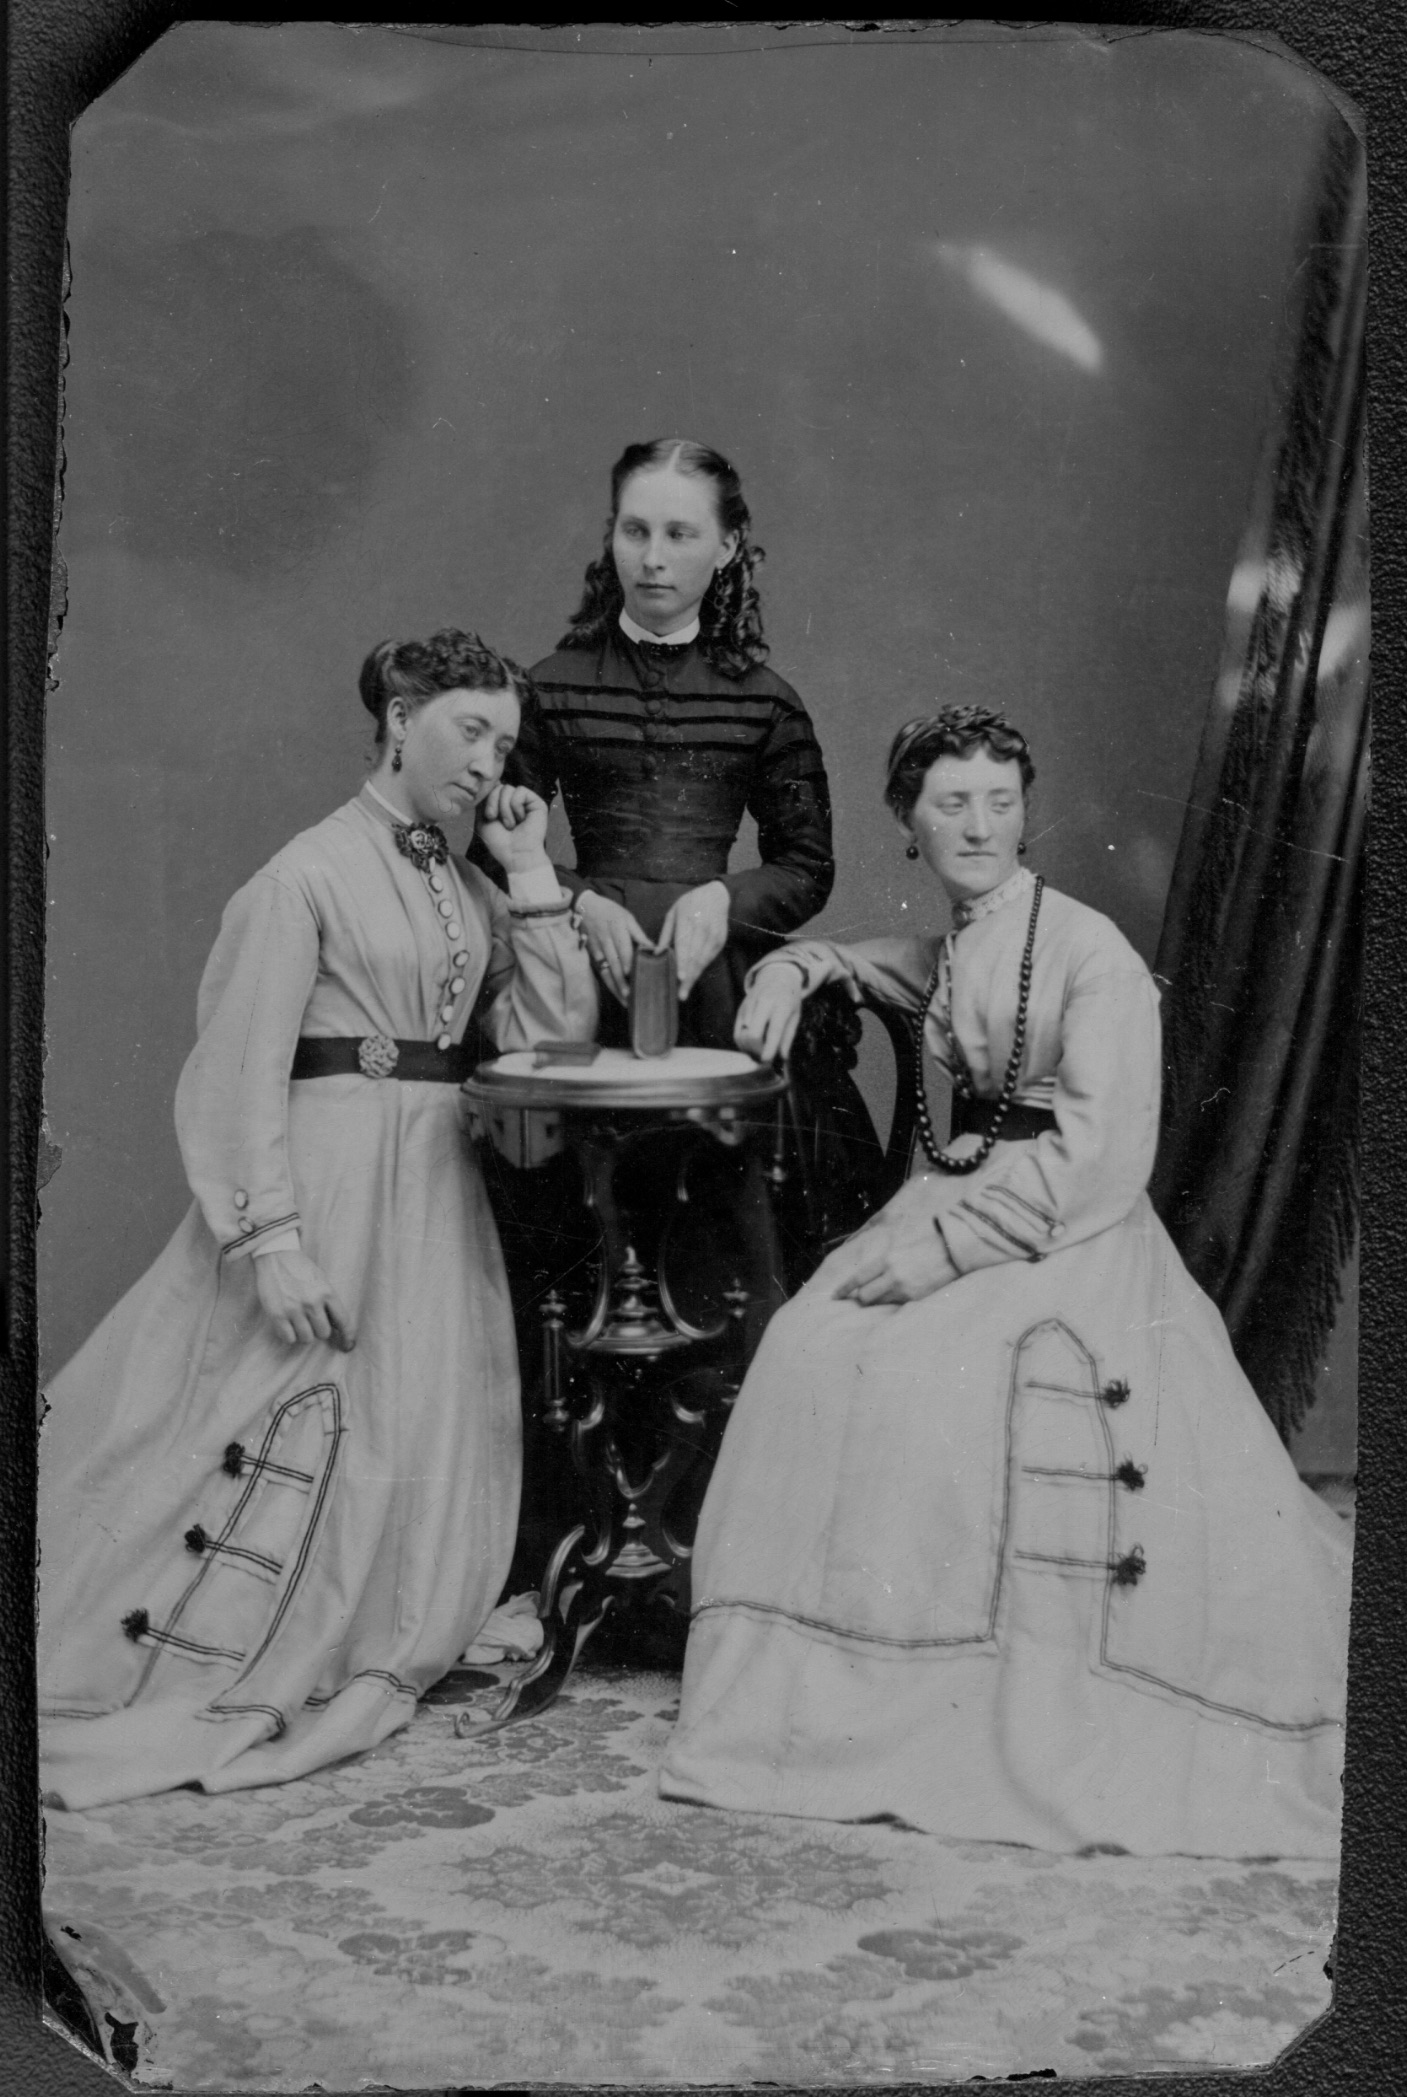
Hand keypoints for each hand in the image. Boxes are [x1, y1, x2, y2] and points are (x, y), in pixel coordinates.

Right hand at [254, 1251, 355, 1350]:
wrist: (276, 1255)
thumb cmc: (300, 1268)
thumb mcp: (321, 1280)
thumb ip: (329, 1301)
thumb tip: (337, 1327)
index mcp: (327, 1292)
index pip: (343, 1321)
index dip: (347, 1336)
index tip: (347, 1346)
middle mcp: (312, 1302)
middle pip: (323, 1333)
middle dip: (318, 1330)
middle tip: (311, 1321)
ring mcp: (294, 1309)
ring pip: (306, 1339)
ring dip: (303, 1333)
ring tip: (298, 1322)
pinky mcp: (277, 1314)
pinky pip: (288, 1338)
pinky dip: (289, 1335)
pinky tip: (287, 1325)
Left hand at [476, 783, 550, 872]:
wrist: (516, 855)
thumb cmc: (499, 842)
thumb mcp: (483, 819)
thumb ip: (484, 800)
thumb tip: (491, 782)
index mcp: (501, 804)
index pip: (491, 788)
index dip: (487, 798)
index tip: (489, 816)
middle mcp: (513, 801)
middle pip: (497, 786)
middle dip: (493, 803)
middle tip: (497, 820)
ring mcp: (525, 801)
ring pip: (507, 788)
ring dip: (504, 808)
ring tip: (511, 824)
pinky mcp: (536, 802)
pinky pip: (520, 791)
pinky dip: (516, 806)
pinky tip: (521, 819)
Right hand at [575, 890, 652, 1002]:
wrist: (584, 907)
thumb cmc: (610, 911)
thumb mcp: (626, 917)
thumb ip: (639, 934)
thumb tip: (654, 948)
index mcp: (617, 928)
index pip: (622, 947)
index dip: (626, 961)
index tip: (631, 973)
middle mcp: (606, 940)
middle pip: (614, 963)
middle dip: (622, 980)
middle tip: (630, 995)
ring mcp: (597, 949)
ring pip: (606, 970)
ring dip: (616, 986)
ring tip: (625, 1000)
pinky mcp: (592, 955)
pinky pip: (601, 972)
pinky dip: (609, 983)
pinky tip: (617, 993)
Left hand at [658, 881, 730, 999]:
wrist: (716, 894)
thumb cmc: (690, 903)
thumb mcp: (674, 913)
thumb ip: (666, 934)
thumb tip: (656, 953)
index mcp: (688, 919)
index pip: (685, 944)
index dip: (683, 962)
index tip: (680, 977)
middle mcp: (703, 928)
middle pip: (695, 957)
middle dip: (688, 977)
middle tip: (681, 994)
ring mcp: (714, 935)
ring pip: (704, 960)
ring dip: (695, 976)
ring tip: (685, 991)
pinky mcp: (721, 940)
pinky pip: (710, 958)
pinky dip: (701, 969)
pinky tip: (693, 978)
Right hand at [734, 964, 806, 1062]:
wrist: (777, 975)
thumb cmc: (789, 999)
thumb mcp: (795, 1016)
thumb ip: (788, 1037)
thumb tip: (782, 1058)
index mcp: (782, 1005)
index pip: (773, 1030)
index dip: (768, 1049)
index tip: (767, 1061)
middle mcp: (763, 1003)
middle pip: (752, 1035)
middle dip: (757, 1051)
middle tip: (764, 1057)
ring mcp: (749, 1005)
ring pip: (742, 1035)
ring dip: (749, 1049)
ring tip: (759, 1051)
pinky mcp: (741, 1008)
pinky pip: (737, 1032)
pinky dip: (743, 1043)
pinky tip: (751, 1045)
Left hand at [828, 1210, 958, 1305]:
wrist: (954, 1249)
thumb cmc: (927, 1243)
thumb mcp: (900, 1244)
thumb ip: (884, 1259)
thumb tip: (870, 1271)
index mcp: (886, 1259)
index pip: (858, 1278)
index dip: (844, 1289)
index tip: (834, 1296)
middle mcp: (892, 1275)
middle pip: (865, 1296)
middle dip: (863, 1297)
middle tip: (864, 1296)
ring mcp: (905, 1289)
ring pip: (881, 1302)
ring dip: (880, 1299)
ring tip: (887, 1292)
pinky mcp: (917, 1298)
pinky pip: (898, 1304)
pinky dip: (896, 1301)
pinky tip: (903, 1292)